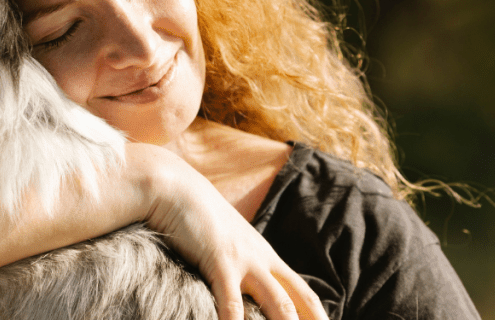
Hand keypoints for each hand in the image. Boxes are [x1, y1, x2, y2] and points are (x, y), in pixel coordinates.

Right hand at [130, 144, 327, 319]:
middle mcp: (262, 260)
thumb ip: (236, 261)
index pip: (304, 294)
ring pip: (281, 306)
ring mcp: (245, 261)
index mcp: (266, 257)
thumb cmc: (194, 215)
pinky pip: (232, 304)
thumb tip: (237, 285)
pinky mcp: (222, 262)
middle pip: (301, 301)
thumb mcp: (224, 240)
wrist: (175, 187)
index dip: (319, 317)